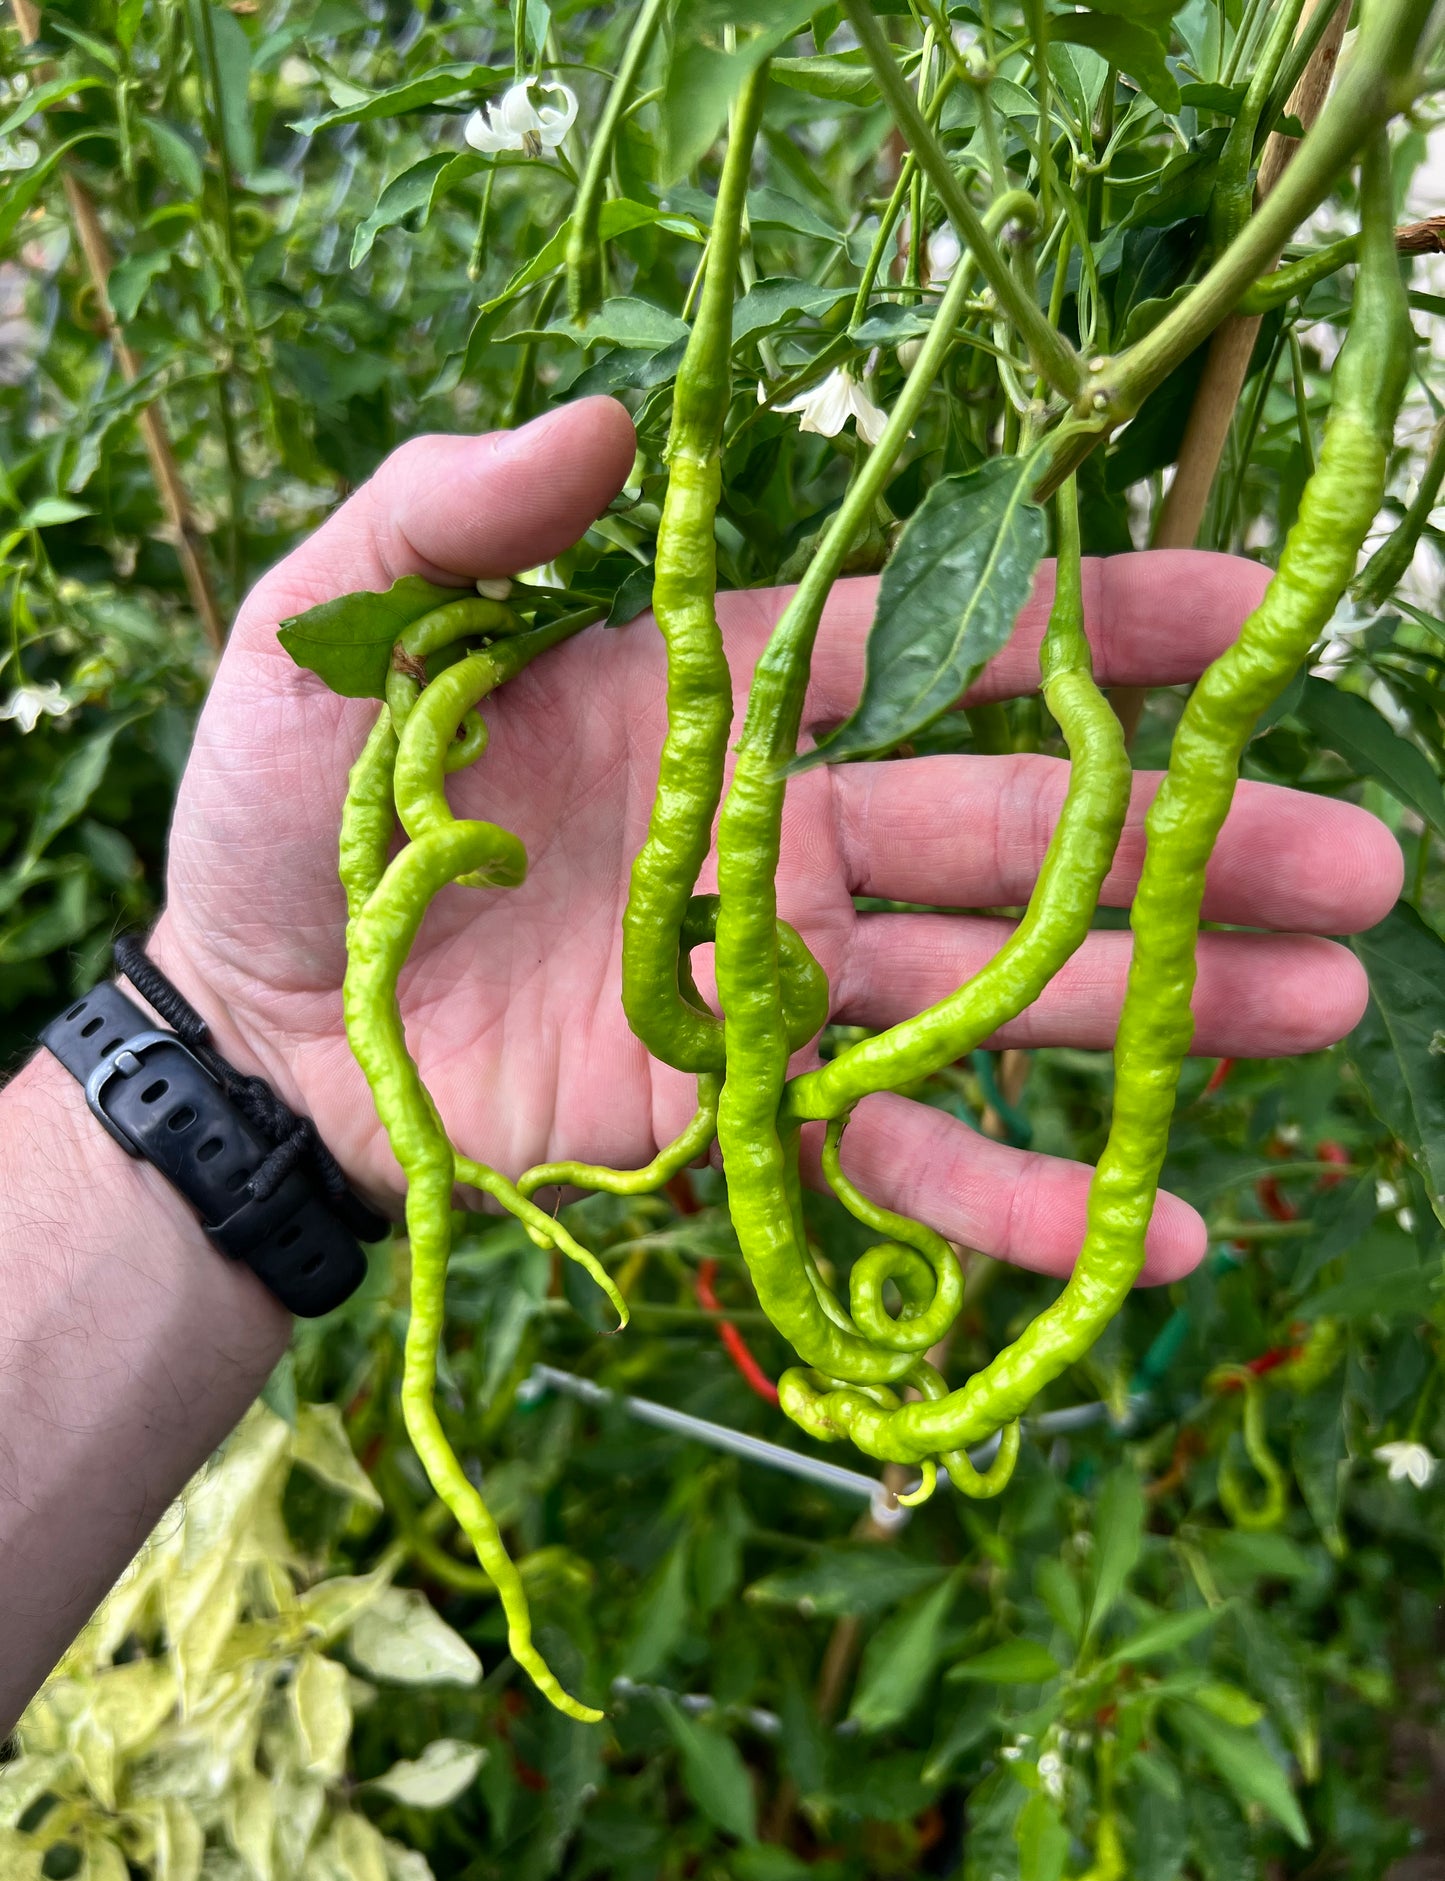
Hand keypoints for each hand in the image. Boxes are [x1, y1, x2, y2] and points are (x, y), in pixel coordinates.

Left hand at [151, 395, 1400, 1286]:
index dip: (1097, 624)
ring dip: (1154, 1006)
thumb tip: (595, 413)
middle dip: (1183, 841)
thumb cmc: (293, 814)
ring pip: (998, 991)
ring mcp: (780, 980)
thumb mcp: (334, 633)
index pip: (944, 643)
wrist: (258, 1023)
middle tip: (1356, 865)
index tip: (1255, 609)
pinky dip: (1014, 1202)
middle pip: (1017, 829)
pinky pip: (896, 1159)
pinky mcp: (744, 1112)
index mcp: (726, 693)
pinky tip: (1146, 1232)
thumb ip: (452, 518)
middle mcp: (786, 830)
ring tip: (1317, 1011)